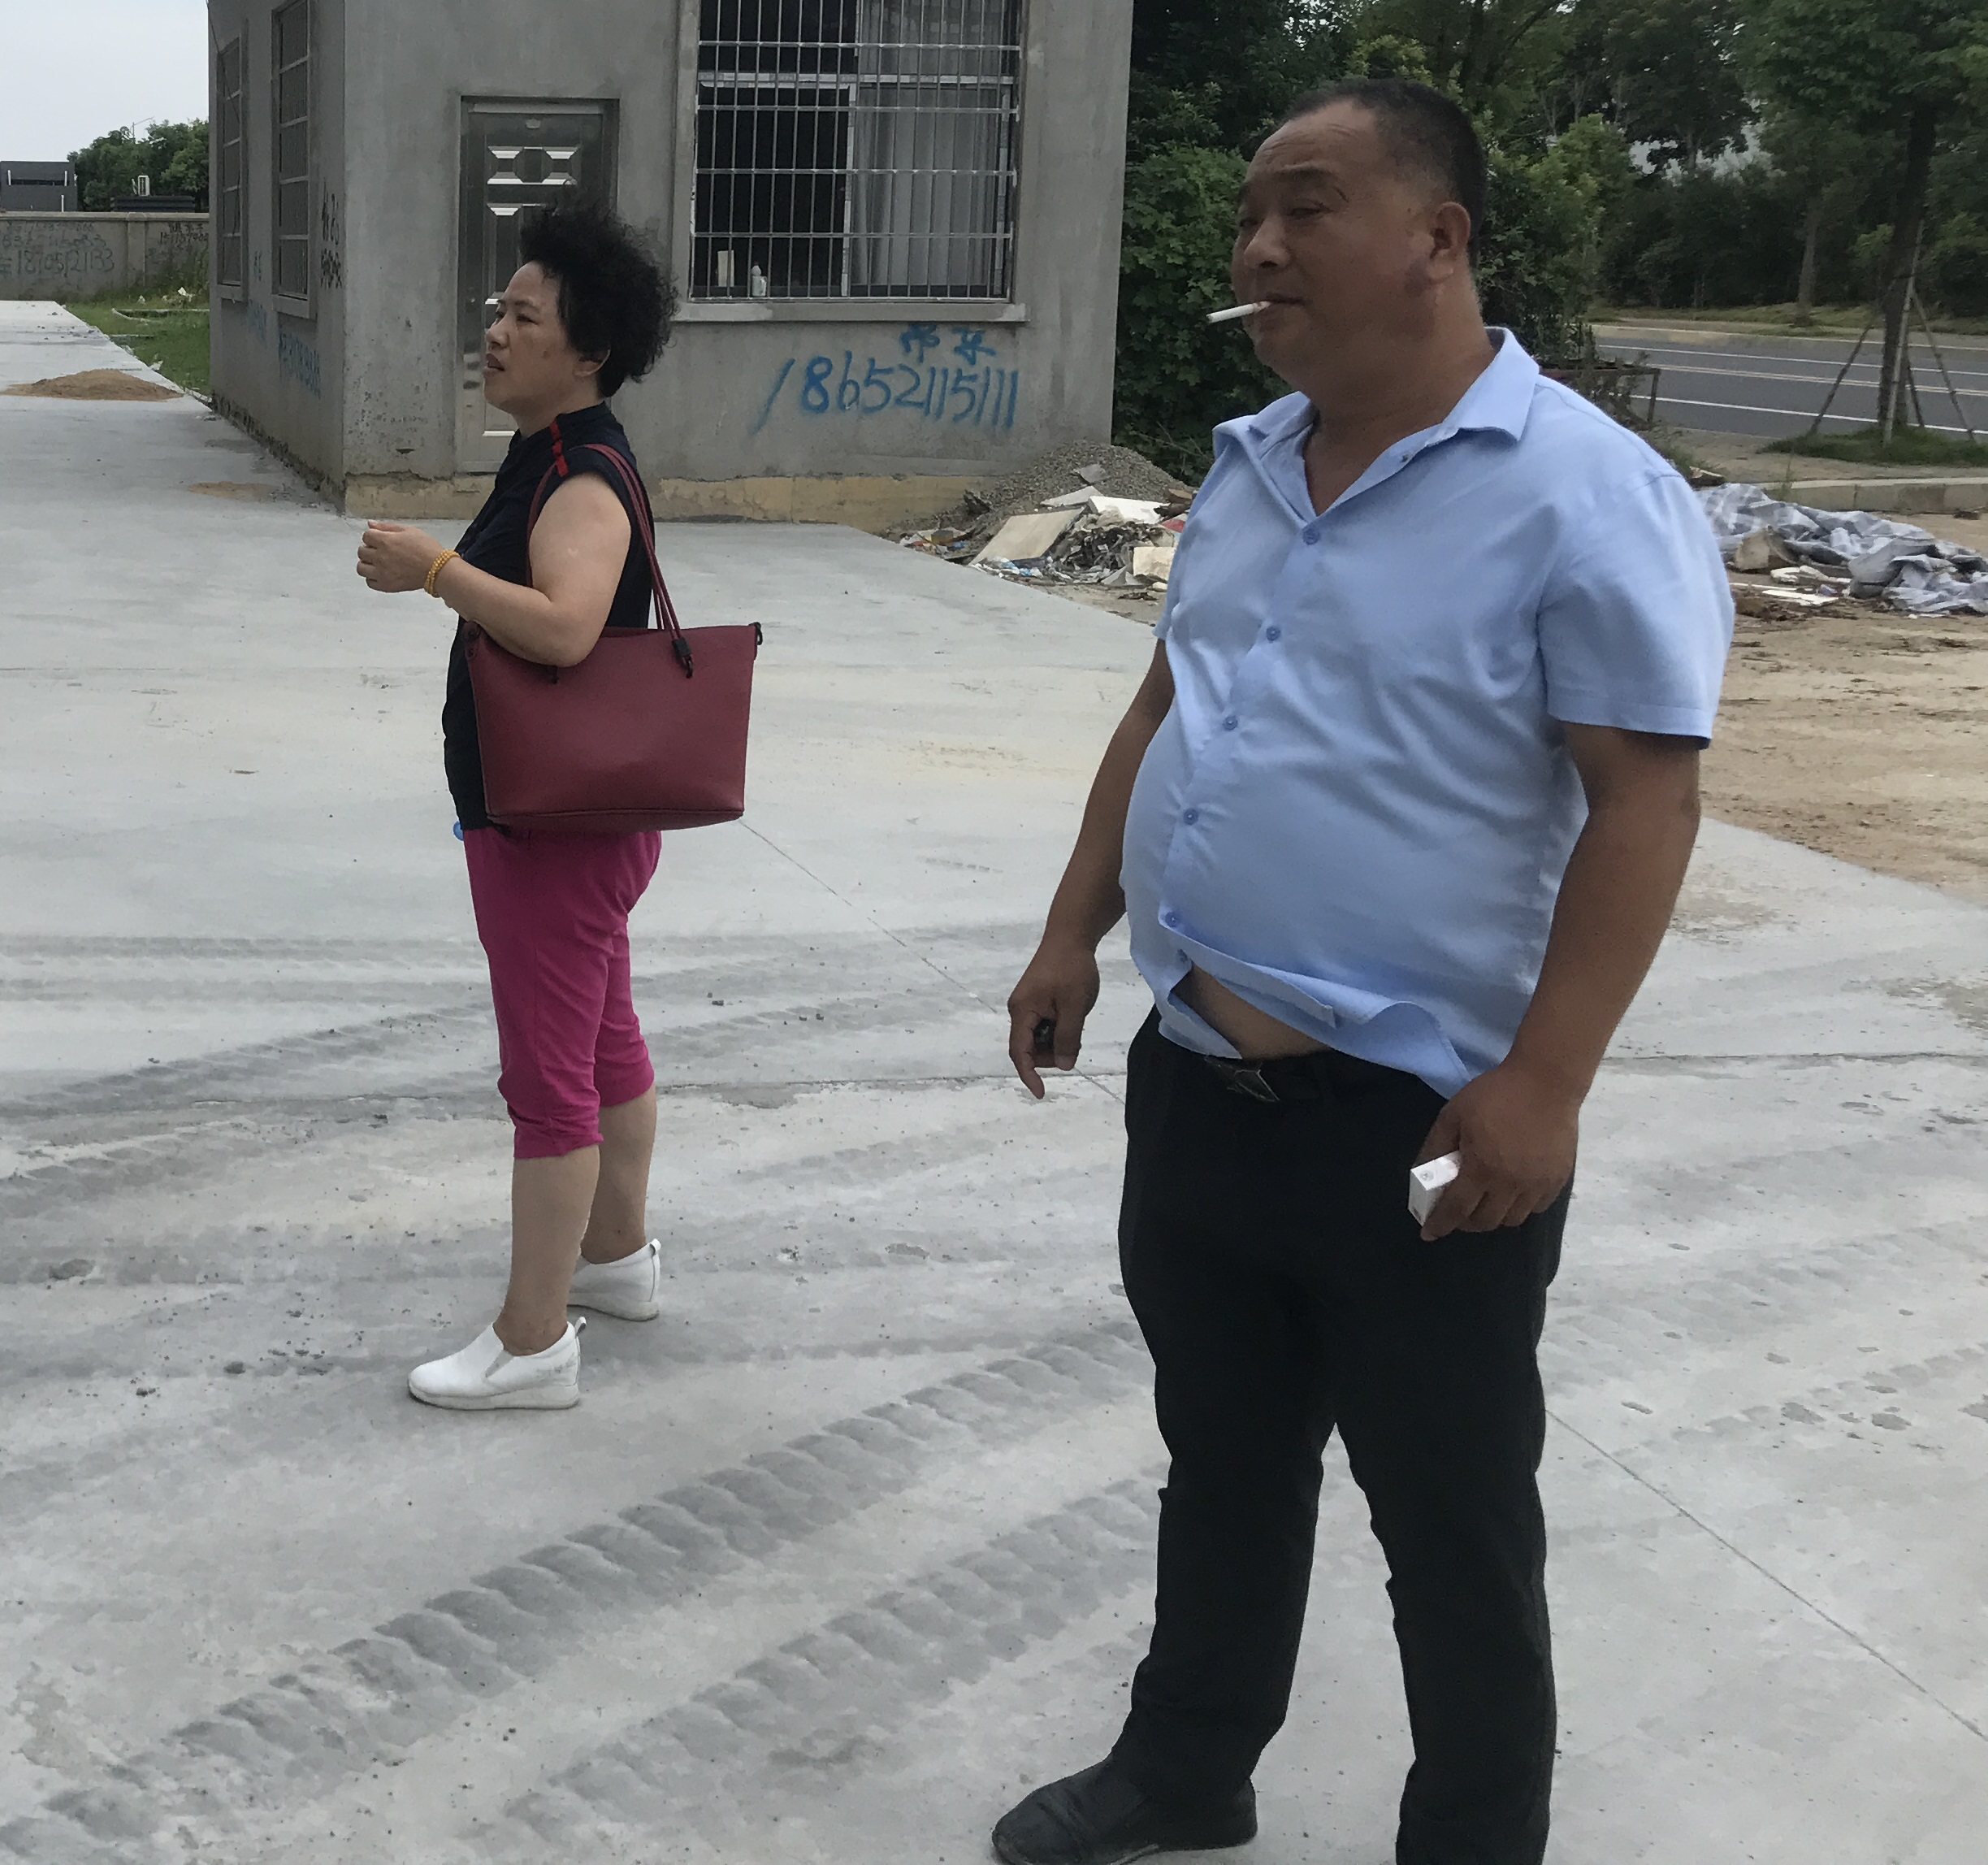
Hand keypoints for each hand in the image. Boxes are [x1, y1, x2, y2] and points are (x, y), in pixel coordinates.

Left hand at [356, 520, 447, 593]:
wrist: (438, 569)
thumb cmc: (427, 550)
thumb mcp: (409, 530)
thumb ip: (387, 527)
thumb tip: (371, 524)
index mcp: (385, 541)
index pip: (366, 536)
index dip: (372, 537)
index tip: (378, 540)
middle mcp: (380, 557)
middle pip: (361, 552)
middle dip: (368, 549)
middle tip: (378, 551)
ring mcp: (382, 573)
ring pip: (361, 568)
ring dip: (366, 564)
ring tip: (376, 563)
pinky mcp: (387, 585)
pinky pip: (370, 583)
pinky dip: (372, 578)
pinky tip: (380, 574)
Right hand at [1006, 936, 1100, 1098]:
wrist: (1070, 935)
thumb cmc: (1072, 968)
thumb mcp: (1074, 1006)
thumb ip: (1068, 1037)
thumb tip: (1064, 1065)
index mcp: (1022, 1011)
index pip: (1019, 1052)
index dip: (1028, 1075)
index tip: (1041, 1093)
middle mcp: (1019, 1010)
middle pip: (1029, 1048)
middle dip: (1050, 1053)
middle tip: (1075, 1039)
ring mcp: (1027, 1005)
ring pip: (1038, 1038)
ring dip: (1056, 1040)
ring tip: (1075, 1020)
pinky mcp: (1036, 1000)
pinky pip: (1044, 1025)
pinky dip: (1058, 1029)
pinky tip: (1072, 1015)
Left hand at [1415, 1060, 1579, 1239]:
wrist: (1546, 1082)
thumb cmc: (1495, 1094)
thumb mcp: (1454, 1114)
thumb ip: (1435, 1146)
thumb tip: (1422, 1173)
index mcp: (1481, 1168)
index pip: (1456, 1210)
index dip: (1440, 1225)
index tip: (1428, 1234)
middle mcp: (1510, 1185)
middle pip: (1485, 1221)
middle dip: (1465, 1222)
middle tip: (1457, 1211)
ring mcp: (1537, 1184)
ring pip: (1512, 1220)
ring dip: (1493, 1217)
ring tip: (1485, 1202)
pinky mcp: (1557, 1179)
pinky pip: (1536, 1208)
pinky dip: (1520, 1208)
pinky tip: (1512, 1194)